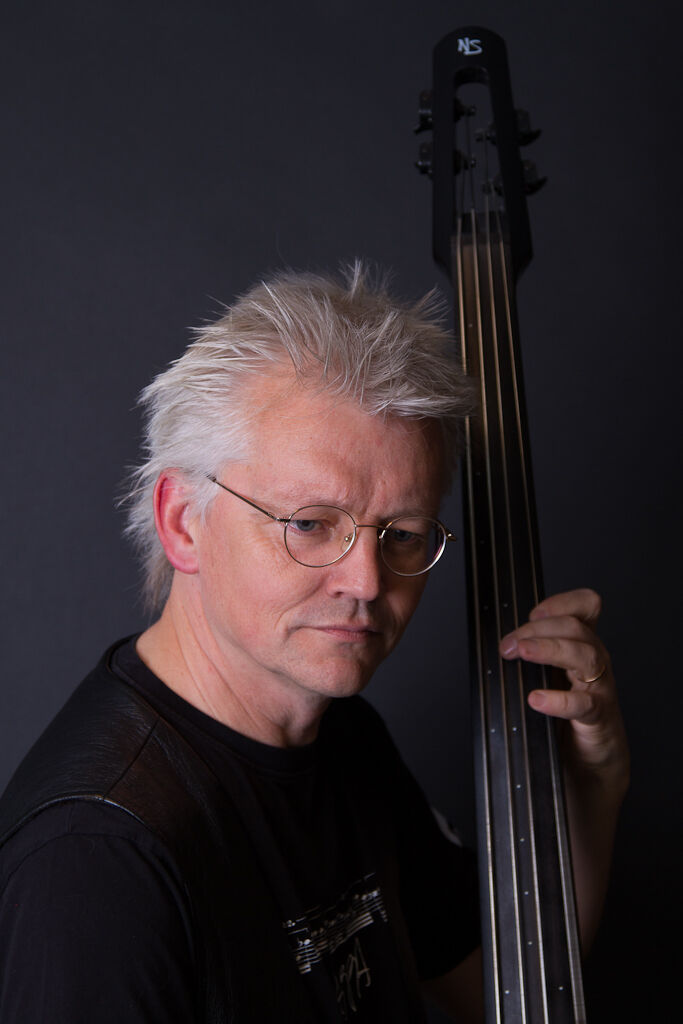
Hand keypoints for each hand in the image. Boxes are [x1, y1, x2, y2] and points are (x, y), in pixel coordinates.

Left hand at [499, 588, 628, 796]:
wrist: (590, 764)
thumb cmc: (567, 717)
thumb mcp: (548, 678)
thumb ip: (532, 658)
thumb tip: (497, 646)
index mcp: (581, 647)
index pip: (585, 608)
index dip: (561, 603)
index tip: (533, 612)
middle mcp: (594, 662)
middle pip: (576, 628)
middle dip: (537, 629)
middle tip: (508, 644)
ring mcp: (599, 689)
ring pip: (585, 655)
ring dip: (549, 648)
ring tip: (522, 653)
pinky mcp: (599, 719)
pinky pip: (585, 704)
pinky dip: (559, 699)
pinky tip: (536, 699)